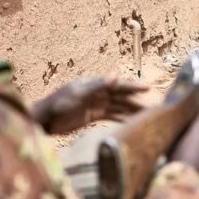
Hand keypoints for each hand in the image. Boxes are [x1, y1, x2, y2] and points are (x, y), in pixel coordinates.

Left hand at [33, 76, 147, 134]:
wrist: (45, 120)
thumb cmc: (58, 103)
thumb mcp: (78, 93)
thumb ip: (97, 86)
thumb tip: (115, 75)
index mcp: (95, 84)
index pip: (118, 85)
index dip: (133, 87)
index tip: (148, 88)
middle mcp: (98, 93)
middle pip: (122, 97)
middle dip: (137, 101)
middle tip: (154, 107)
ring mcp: (97, 104)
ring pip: (119, 107)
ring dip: (132, 111)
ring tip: (147, 116)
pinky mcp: (93, 116)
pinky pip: (112, 116)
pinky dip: (122, 119)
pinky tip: (132, 123)